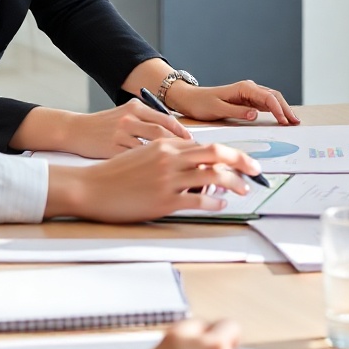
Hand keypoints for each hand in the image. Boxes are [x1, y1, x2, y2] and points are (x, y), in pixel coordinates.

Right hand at [17, 100, 194, 158]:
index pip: (166, 120)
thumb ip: (146, 120)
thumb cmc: (102, 126)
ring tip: (182, 172)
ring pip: (151, 150)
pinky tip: (160, 181)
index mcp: (136, 108)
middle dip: (181, 148)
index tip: (195, 145)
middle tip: (195, 160)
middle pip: (163, 134)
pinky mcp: (111, 151)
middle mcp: (130, 119)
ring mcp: (120, 135)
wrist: (75, 130)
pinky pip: (136, 164)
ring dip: (169, 162)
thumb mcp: (125, 115)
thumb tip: (173, 132)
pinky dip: (150, 173)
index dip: (182, 133)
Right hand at [46, 136, 260, 221]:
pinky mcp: (163, 201)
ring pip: (212, 176)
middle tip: (257, 170)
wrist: (90, 187)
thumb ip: (170, 155)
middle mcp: (170, 158)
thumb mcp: (145, 155)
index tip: (245, 161)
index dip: (231, 153)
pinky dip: (214, 201)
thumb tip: (195, 162)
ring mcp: (167, 180)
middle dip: (242, 161)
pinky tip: (220, 204)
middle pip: (217, 154)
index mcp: (166, 145)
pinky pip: (197, 199)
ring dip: (234, 183)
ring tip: (243, 190)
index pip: (208, 145)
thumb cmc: (116, 174)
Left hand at [144, 74, 297, 125]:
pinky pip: (265, 103)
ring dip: (283, 109)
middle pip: (274, 96)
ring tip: (292, 121)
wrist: (190, 99)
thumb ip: (238, 111)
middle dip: (286, 108)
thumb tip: (256, 114)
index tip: (284, 121)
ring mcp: (248, 93)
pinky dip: (275, 110)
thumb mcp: (218, 109)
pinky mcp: (246, 100)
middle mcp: (249, 88)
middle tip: (295, 122)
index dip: (278, 109)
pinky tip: (281, 118)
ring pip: (271, 99)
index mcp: (244, 88)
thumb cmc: (201, 104)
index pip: (267, 97)